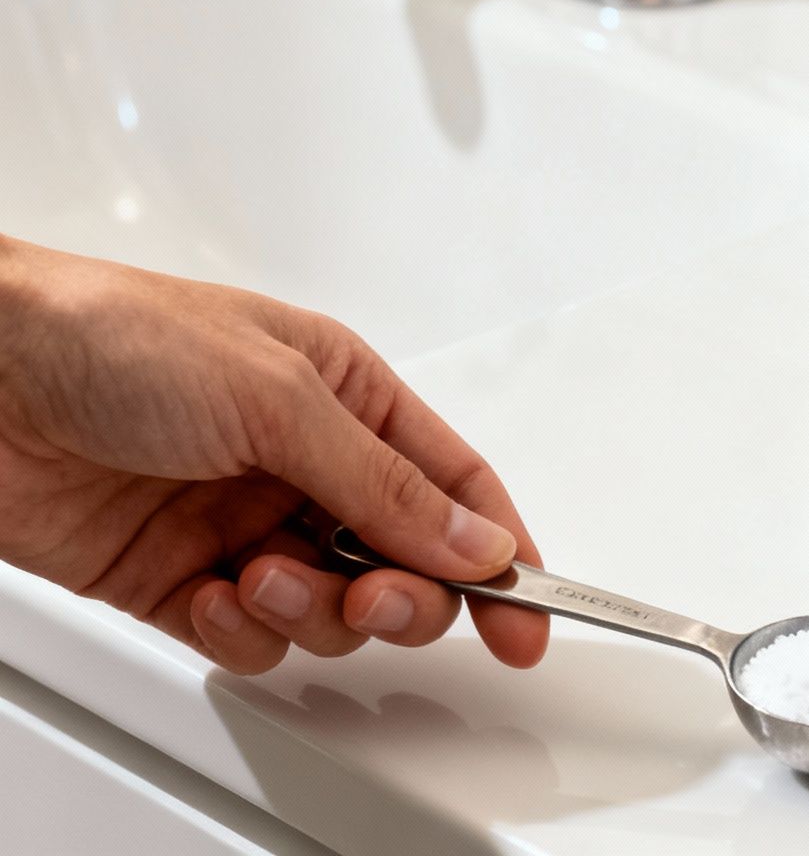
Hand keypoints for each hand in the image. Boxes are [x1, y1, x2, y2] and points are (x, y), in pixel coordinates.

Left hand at [0, 237, 547, 674]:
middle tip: (374, 600)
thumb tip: (473, 540)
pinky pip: (249, 639)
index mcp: (347, 397)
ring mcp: (241, 524)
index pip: (453, 487)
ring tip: (264, 578)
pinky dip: (243, 633)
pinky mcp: (178, 579)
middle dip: (400, 596)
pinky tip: (214, 596)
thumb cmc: (112, 336)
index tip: (527, 618)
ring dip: (309, 611)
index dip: (499, 554)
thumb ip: (384, 484)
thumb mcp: (279, 397)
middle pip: (403, 564)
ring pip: (329, 613)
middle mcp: (303, 464)